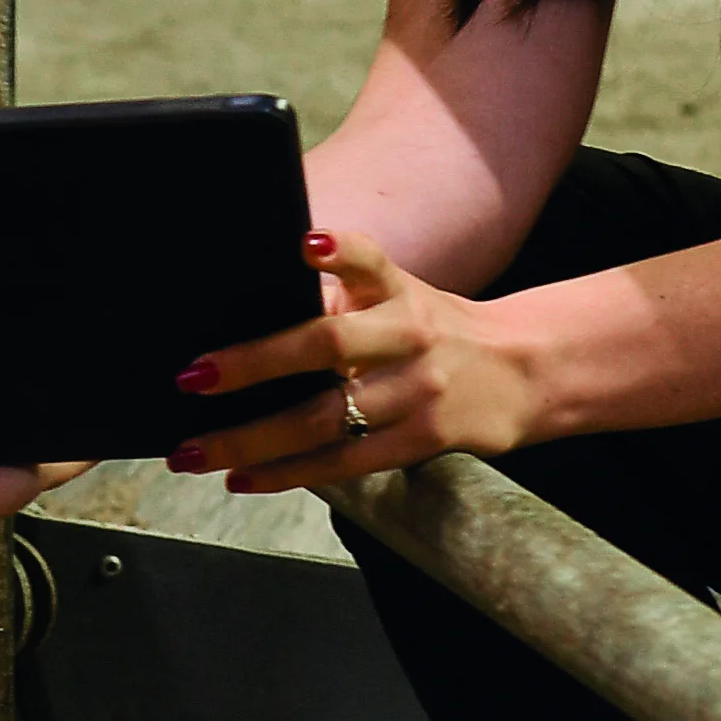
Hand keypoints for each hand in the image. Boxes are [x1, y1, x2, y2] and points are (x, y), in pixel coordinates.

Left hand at [170, 232, 548, 490]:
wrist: (527, 371)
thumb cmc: (438, 332)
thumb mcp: (401, 297)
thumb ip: (343, 299)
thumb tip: (251, 315)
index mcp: (399, 292)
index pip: (372, 261)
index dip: (340, 251)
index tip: (305, 244)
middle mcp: (410, 335)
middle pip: (329, 345)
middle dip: (255, 363)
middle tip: (193, 376)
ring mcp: (418, 391)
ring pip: (326, 417)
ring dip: (253, 438)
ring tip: (194, 450)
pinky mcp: (424, 438)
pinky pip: (345, 461)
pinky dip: (287, 472)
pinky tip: (243, 476)